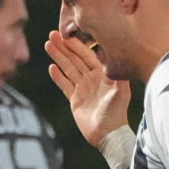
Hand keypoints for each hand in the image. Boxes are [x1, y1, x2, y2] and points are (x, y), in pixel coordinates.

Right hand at [45, 30, 130, 147]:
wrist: (107, 134)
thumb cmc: (116, 112)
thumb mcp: (120, 91)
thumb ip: (117, 74)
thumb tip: (114, 56)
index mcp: (102, 74)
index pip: (87, 54)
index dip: (77, 44)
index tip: (67, 34)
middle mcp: (92, 79)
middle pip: (75, 59)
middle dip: (64, 47)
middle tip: (52, 34)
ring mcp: (83, 89)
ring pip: (68, 69)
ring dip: (58, 57)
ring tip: (48, 45)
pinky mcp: (75, 100)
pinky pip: (64, 85)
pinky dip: (58, 76)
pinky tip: (51, 67)